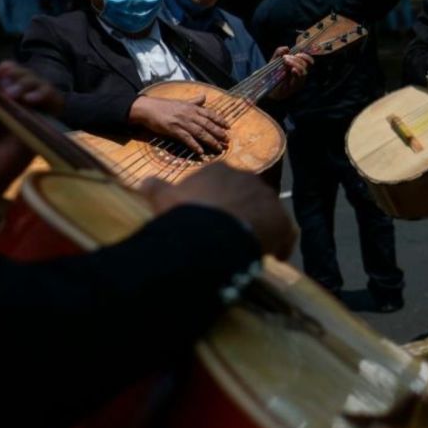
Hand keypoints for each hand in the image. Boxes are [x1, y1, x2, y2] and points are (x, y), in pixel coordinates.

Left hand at [0, 62, 63, 193]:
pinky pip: (55, 103)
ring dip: (31, 84)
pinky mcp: (44, 124)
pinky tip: (32, 99)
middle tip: (6, 88)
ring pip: (42, 86)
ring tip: (16, 95)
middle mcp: (14, 102)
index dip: (8, 70)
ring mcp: (30, 112)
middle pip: (27, 76)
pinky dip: (46, 95)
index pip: (9, 73)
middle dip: (19, 76)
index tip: (2, 71)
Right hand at [129, 95, 229, 155]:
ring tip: (218, 148)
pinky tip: (201, 152)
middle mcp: (190, 114)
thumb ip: (194, 101)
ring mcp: (182, 122)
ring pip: (200, 132)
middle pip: (208, 125)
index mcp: (192, 107)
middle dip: (219, 133)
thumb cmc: (164, 105)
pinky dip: (194, 145)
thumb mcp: (181, 102)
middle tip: (227, 141)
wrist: (147, 108)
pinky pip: (187, 139)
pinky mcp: (174, 130)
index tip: (228, 127)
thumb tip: (204, 96)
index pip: (210, 114)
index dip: (220, 120)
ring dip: (211, 141)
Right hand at [140, 163, 297, 259]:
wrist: (211, 234)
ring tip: (248, 246)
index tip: (208, 215)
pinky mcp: (281, 221)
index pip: (218, 181)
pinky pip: (284, 233)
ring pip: (265, 212)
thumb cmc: (185, 214)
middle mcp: (247, 179)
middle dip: (238, 210)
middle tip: (228, 232)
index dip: (214, 199)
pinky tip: (273, 257)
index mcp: (219, 171)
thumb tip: (143, 181)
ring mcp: (267, 199)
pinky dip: (280, 245)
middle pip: (244, 195)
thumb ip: (156, 188)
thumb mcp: (164, 199)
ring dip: (259, 226)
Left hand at [267, 48, 312, 99]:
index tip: (296, 53)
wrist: (265, 88)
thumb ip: (279, 53)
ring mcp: (299, 81)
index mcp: (298, 67)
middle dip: (297, 58)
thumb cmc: (271, 75)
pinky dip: (297, 72)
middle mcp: (301, 74)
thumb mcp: (274, 61)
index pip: (309, 61)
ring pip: (304, 71)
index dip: (305, 55)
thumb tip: (287, 48)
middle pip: (307, 64)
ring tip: (285, 61)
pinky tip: (292, 70)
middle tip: (285, 57)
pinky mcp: (295, 87)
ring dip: (295, 64)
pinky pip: (299, 79)